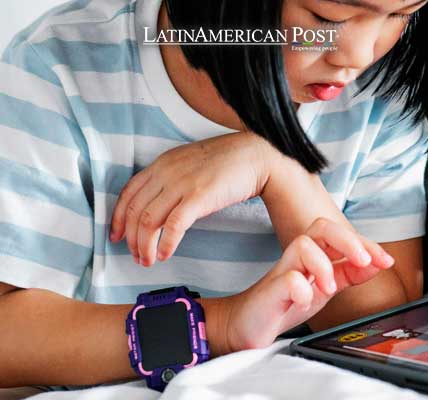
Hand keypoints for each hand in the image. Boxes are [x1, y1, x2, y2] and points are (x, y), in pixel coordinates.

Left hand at [109, 132, 292, 265]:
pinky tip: (165, 254)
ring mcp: (181, 184)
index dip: (117, 218)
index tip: (117, 236)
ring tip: (149, 260)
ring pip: (149, 220)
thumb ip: (172, 177)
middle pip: (135, 211)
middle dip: (132, 238)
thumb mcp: (190, 162)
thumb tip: (159, 202)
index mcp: (162, 164)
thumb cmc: (228, 162)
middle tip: (136, 255)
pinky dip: (165, 243)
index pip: (128, 193)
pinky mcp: (198, 197)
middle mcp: (166, 173)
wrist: (256, 156)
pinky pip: (173, 225)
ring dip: (145, 245)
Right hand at [223, 218, 392, 350]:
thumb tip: (379, 263)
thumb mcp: (326, 288)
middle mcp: (298, 257)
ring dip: (324, 265)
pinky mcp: (270, 291)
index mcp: (314, 254)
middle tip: (364, 261)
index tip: (387, 260)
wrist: (248, 326)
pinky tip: (306, 301)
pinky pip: (287, 280)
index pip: (341, 235)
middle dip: (348, 241)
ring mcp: (283, 271)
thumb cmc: (286, 303)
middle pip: (322, 227)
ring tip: (330, 289)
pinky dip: (302, 289)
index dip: (367, 244)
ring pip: (303, 245)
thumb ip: (350, 273)